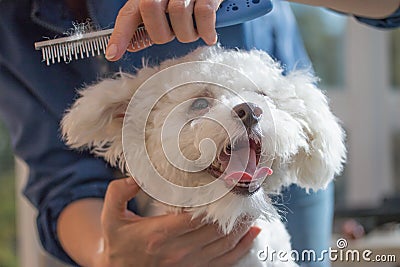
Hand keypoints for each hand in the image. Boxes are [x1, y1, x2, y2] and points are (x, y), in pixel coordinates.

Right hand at [93, 177, 260, 266]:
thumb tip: (138, 176)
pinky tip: (253, 234)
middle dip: (235, 211)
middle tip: (247, 192)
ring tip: (253, 208)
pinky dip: (243, 247)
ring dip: (243, 226)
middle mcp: (178, 251)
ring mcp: (189, 263)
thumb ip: (119, 192)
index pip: (196, 217)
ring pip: (226, 245)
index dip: (216, 202)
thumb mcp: (111, 215)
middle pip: (216, 230)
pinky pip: (226, 261)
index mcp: (159, 234)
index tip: (228, 185)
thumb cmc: (118, 241)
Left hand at [105, 0, 221, 60]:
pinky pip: (204, 14)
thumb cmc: (187, 1)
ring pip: (179, 13)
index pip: (128, 14)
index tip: (113, 54)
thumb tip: (131, 45)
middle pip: (150, 10)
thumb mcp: (163, 9)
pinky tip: (208, 36)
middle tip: (172, 33)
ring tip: (192, 30)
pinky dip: (206, 30)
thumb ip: (148, 25)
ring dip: (187, 33)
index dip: (120, 35)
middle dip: (162, 33)